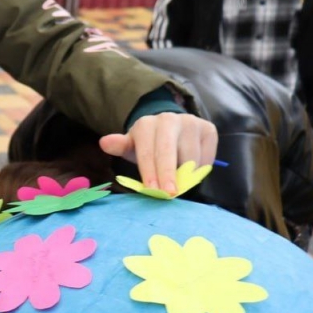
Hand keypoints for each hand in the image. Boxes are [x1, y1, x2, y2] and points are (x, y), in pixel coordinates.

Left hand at [98, 112, 216, 194]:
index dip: (150, 172)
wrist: (171, 129)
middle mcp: (168, 119)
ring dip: (186, 174)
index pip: (147, 151)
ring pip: (190, 156)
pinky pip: (206, 156)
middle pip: (168, 152)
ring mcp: (190, 122)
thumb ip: (119, 147)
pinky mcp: (208, 129)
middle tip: (170, 193)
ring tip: (179, 181)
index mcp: (146, 124)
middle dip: (168, 174)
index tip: (152, 189)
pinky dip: (201, 168)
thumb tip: (104, 142)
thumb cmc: (148, 144)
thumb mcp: (132, 146)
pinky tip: (192, 169)